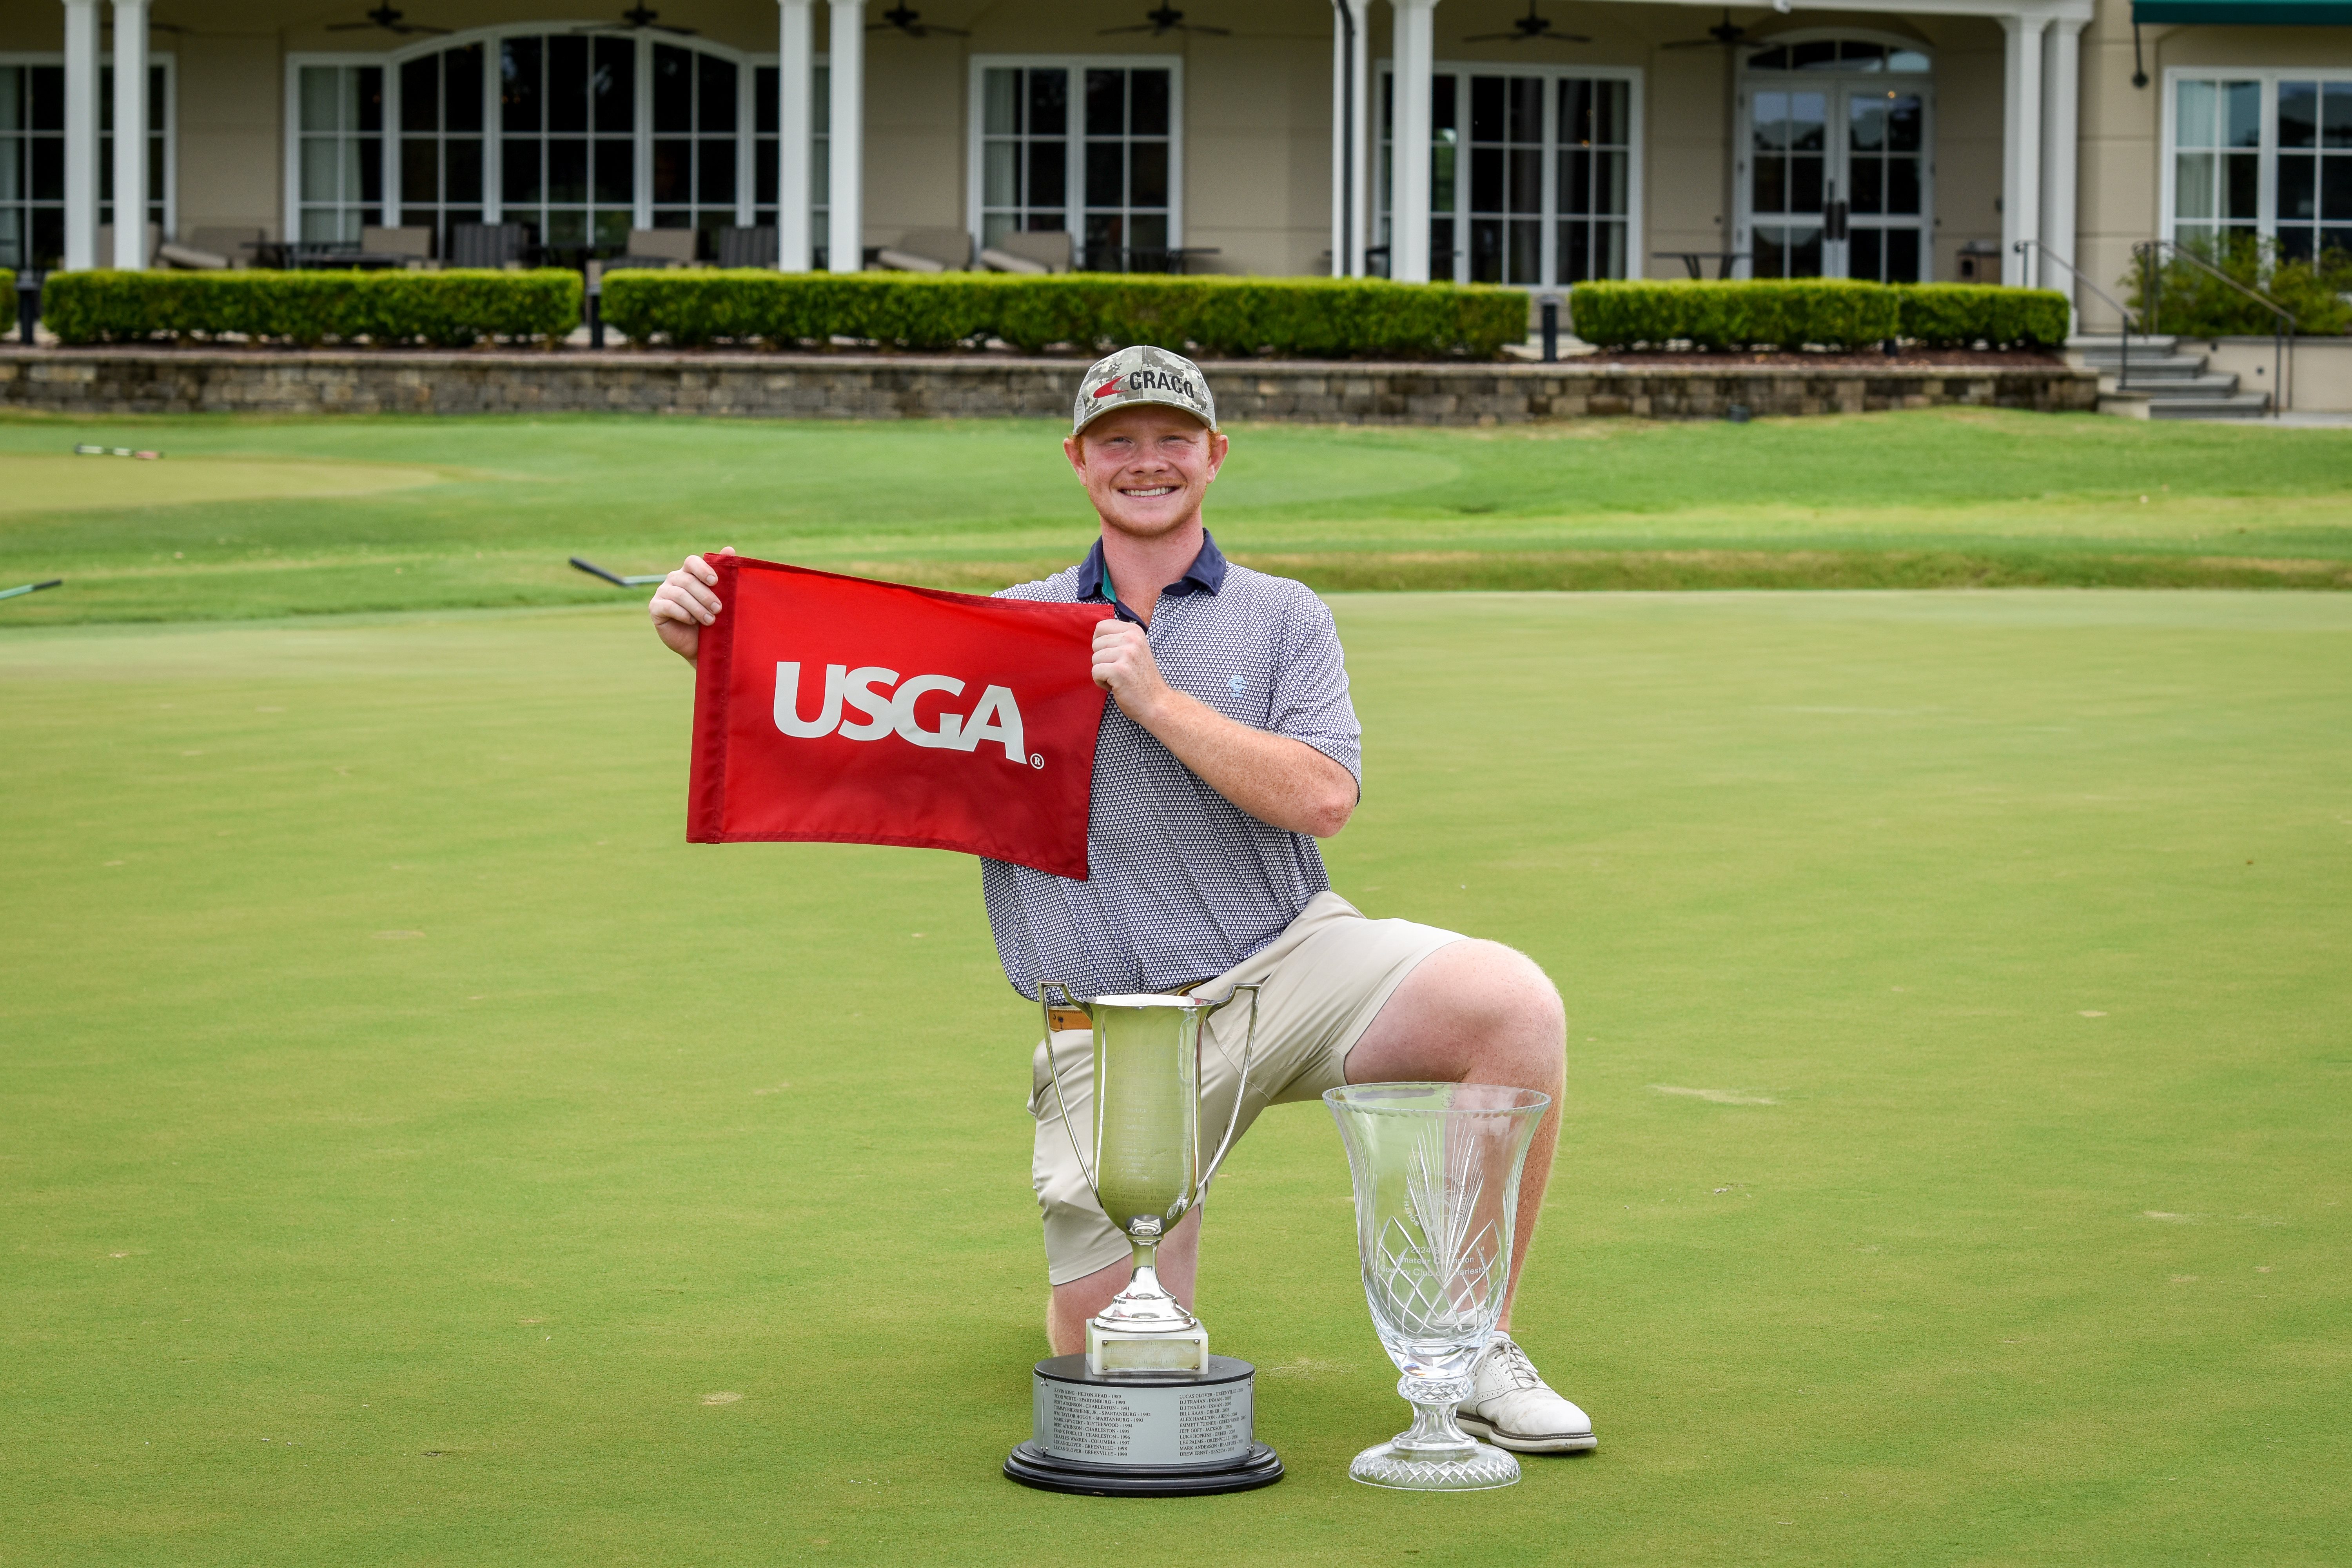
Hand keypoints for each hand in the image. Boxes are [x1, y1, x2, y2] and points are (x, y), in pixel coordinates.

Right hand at [649, 546, 732, 665]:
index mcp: (689, 573)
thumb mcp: (721, 597)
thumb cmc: (711, 618)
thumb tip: (729, 549)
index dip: (703, 569)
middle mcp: (674, 579)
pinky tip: (692, 621)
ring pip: (679, 594)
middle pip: (687, 580)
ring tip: (711, 620)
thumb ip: (725, 574)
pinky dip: (683, 614)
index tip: (715, 582)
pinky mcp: (655, 608)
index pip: (691, 562)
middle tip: (719, 609)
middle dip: (706, 595)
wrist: (700, 644)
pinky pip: (668, 606)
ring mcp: (662, 592)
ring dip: (697, 607)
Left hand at [1091, 618, 1171, 723]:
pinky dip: (1101, 682)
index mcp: (1134, 631)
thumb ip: (1119, 639)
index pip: (1101, 626)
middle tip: (1119, 670)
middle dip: (1102, 660)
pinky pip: (1095, 672)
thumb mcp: (1135, 650)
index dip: (1100, 643)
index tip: (1112, 655)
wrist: (1156, 702)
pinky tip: (1115, 686)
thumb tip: (1096, 635)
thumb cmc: (1142, 679)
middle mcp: (1131, 639)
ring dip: (1102, 672)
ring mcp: (1126, 654)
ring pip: (1094, 658)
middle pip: (1096, 643)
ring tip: (1119, 678)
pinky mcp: (1119, 670)